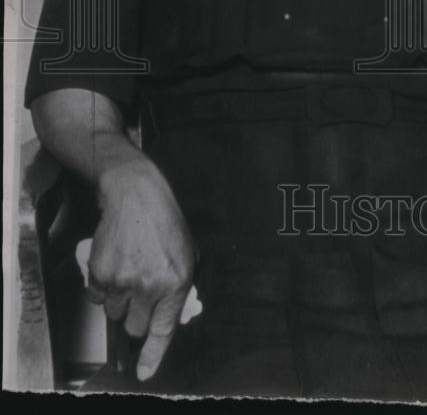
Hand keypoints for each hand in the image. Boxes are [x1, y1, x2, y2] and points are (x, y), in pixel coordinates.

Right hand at [87, 155, 195, 380]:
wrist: (135, 195)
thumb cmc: (163, 220)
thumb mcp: (186, 251)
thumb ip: (180, 283)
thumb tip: (169, 310)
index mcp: (176, 281)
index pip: (164, 329)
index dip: (153, 355)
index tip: (144, 372)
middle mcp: (150, 285)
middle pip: (135, 326)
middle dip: (136, 315)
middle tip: (139, 291)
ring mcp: (123, 280)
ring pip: (115, 312)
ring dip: (120, 299)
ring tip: (128, 269)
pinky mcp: (101, 272)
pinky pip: (97, 295)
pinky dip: (102, 286)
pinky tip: (114, 263)